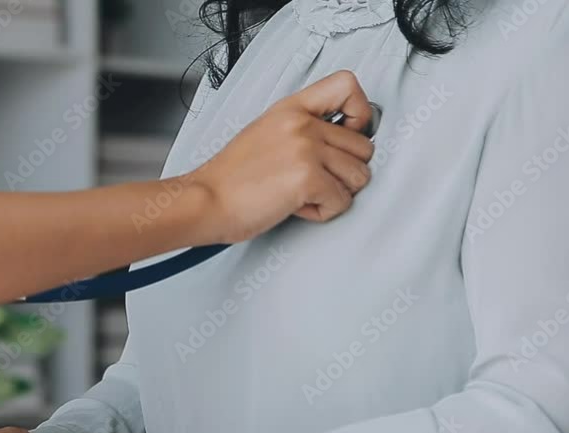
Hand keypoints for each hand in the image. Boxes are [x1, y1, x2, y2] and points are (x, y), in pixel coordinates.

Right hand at [188, 70, 376, 243]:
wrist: (205, 201)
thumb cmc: (229, 179)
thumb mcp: (265, 132)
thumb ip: (301, 128)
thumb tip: (338, 140)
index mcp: (290, 109)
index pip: (347, 85)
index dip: (360, 114)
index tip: (349, 133)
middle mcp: (302, 124)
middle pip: (363, 147)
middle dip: (344, 171)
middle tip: (312, 180)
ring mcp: (306, 149)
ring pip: (359, 176)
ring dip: (335, 193)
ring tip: (302, 193)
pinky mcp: (308, 178)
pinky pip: (342, 201)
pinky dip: (322, 212)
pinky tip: (296, 206)